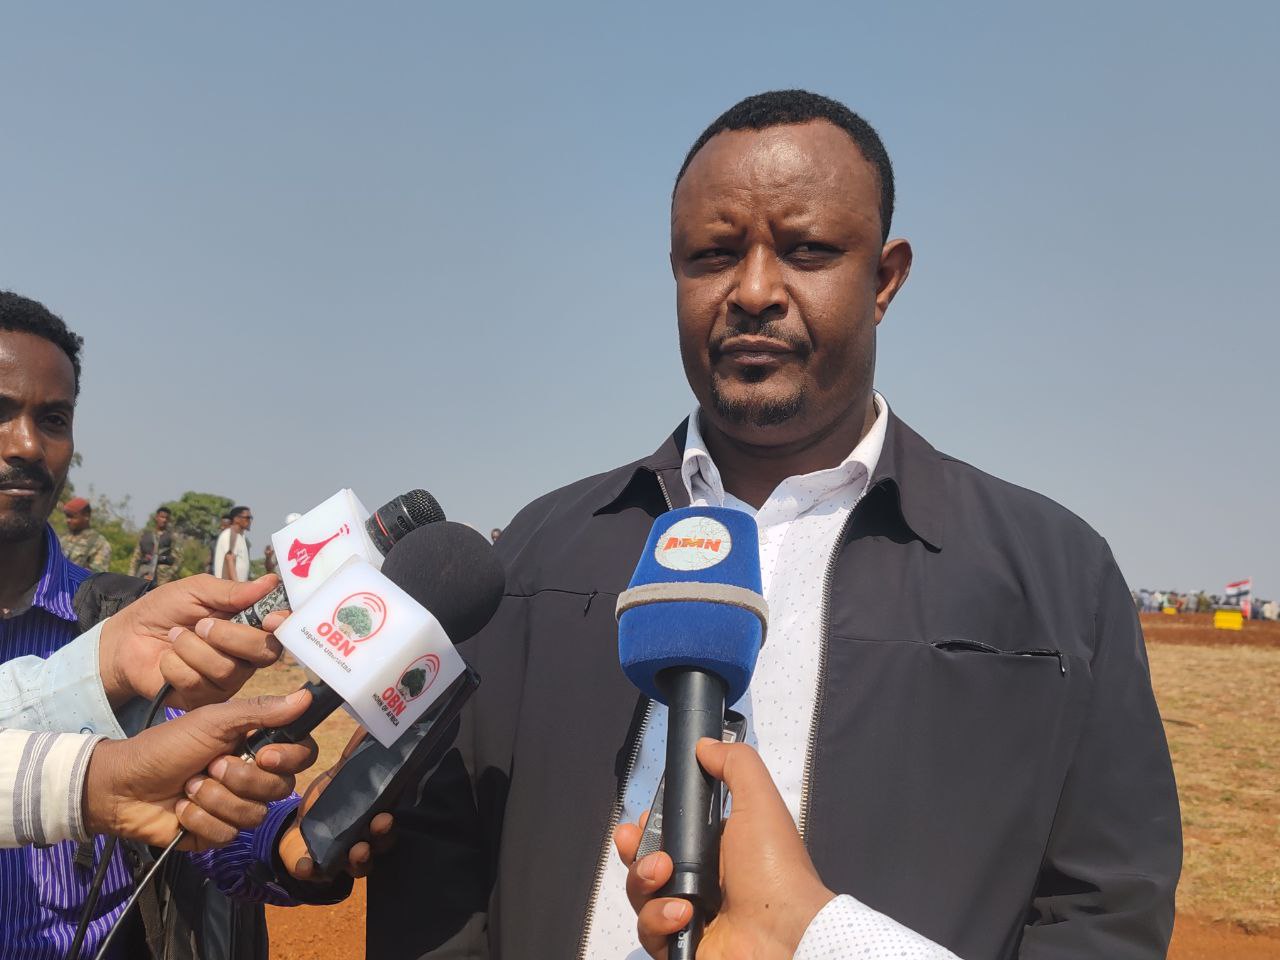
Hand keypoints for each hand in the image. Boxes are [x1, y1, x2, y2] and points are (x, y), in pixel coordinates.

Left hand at [83, 690, 318, 850]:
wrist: (122, 785)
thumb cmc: (167, 745)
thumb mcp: (212, 720)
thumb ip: (260, 711)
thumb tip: (307, 697)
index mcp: (257, 745)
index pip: (301, 755)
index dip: (290, 758)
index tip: (265, 754)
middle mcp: (253, 776)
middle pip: (280, 788)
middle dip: (240, 778)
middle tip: (210, 765)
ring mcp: (236, 806)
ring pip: (253, 813)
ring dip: (215, 799)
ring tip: (190, 786)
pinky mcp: (217, 833)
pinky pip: (228, 833)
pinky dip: (200, 819)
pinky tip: (181, 809)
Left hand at [98, 574, 287, 708]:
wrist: (126, 640)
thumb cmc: (164, 611)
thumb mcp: (195, 591)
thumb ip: (231, 591)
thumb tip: (271, 582)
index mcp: (251, 624)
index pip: (282, 629)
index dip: (283, 625)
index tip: (271, 619)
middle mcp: (247, 655)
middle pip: (264, 652)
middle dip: (230, 636)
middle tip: (201, 624)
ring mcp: (228, 680)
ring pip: (227, 669)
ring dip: (192, 648)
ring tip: (175, 637)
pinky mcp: (204, 699)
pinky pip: (199, 685)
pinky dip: (175, 666)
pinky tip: (167, 660)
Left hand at [277, 726, 395, 880]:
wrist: (298, 820)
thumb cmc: (330, 793)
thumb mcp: (344, 771)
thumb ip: (358, 750)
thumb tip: (373, 720)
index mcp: (371, 813)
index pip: (388, 820)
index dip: (390, 821)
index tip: (386, 814)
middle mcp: (363, 836)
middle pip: (382, 843)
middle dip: (381, 837)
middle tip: (377, 826)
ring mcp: (342, 855)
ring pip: (359, 863)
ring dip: (360, 859)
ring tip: (357, 850)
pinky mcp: (316, 865)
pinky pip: (316, 872)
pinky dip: (311, 869)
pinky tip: (304, 863)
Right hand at [615, 739, 834, 959]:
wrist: (785, 933)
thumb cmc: (776, 869)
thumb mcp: (759, 802)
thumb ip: (734, 765)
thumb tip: (706, 746)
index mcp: (714, 848)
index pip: (665, 835)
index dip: (645, 828)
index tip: (638, 823)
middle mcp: (700, 881)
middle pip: (644, 864)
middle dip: (636, 854)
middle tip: (648, 853)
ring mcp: (689, 916)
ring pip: (640, 897)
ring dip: (646, 884)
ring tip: (668, 879)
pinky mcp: (681, 946)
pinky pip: (650, 932)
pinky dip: (660, 921)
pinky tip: (684, 914)